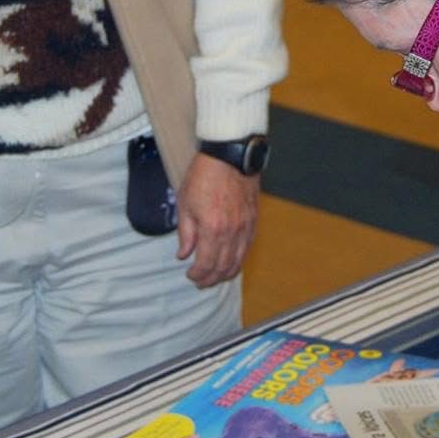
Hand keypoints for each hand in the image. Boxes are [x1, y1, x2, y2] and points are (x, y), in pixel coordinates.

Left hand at [175, 153, 257, 286]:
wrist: (229, 156)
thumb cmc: (204, 175)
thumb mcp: (185, 203)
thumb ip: (185, 233)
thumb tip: (184, 254)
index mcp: (212, 229)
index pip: (206, 264)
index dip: (197, 274)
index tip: (190, 275)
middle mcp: (232, 232)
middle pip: (224, 267)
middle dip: (211, 279)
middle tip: (201, 281)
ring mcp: (246, 227)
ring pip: (239, 261)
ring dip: (226, 273)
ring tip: (216, 276)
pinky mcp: (254, 220)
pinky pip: (248, 247)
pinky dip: (239, 259)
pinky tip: (231, 260)